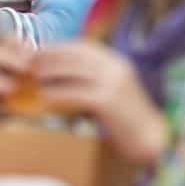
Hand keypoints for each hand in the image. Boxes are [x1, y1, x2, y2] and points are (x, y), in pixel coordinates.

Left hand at [32, 40, 166, 164]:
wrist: (153, 139)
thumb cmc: (128, 118)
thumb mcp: (113, 90)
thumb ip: (94, 79)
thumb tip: (63, 73)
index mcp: (116, 62)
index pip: (83, 46)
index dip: (60, 47)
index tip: (41, 50)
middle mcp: (115, 68)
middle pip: (75, 56)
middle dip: (50, 56)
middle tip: (30, 61)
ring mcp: (112, 83)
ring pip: (74, 71)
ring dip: (51, 72)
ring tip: (34, 76)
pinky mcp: (108, 101)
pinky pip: (76, 94)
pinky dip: (58, 94)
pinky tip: (45, 98)